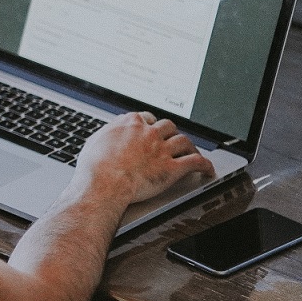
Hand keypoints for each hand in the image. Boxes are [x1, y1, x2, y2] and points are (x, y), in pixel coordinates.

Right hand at [74, 112, 215, 206]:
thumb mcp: (95, 141)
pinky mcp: (172, 168)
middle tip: (171, 139)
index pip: (146, 117)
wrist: (104, 183)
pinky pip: (195, 162)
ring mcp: (162, 149)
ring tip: (191, 151)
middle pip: (168, 126)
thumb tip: (109, 133)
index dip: (150, 123)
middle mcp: (149, 133)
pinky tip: (207, 168)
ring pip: (184, 141)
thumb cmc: (94, 166)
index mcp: (129, 123)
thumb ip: (108, 133)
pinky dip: (204, 165)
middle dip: (171, 132)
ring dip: (189, 146)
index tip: (151, 128)